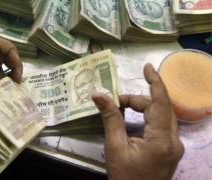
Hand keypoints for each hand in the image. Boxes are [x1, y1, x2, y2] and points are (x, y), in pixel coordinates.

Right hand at [92, 64, 183, 179]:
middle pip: (159, 108)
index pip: (160, 103)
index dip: (155, 82)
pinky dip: (146, 118)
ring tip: (121, 109)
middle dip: (138, 100)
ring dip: (142, 108)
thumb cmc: (125, 177)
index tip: (147, 67)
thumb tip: (98, 95)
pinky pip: (161, 125)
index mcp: (161, 140)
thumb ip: (110, 118)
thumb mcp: (115, 147)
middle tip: (116, 101)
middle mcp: (173, 140)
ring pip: (160, 116)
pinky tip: (133, 120)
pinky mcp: (171, 149)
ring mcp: (174, 145)